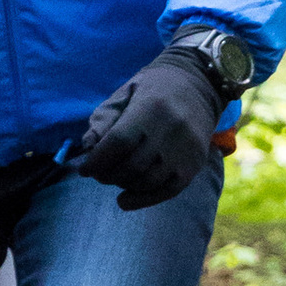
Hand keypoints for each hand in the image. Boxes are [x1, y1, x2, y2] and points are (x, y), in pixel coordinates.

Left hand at [68, 48, 222, 209]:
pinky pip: (167, 191)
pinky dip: (143, 200)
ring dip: (124, 186)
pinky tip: (126, 199)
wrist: (199, 85)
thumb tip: (88, 146)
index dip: (98, 160)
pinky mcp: (194, 165)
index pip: (119, 142)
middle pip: (132, 166)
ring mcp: (185, 151)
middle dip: (108, 175)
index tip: (85, 169)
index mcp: (150, 107)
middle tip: (99, 173)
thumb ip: (105, 118)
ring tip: (115, 178)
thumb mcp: (125, 92)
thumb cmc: (154, 89)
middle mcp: (170, 131)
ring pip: (148, 181)